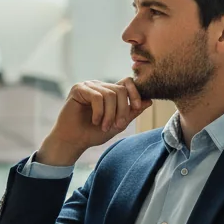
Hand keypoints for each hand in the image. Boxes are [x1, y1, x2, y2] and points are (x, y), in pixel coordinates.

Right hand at [37, 78, 151, 164]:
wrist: (74, 141)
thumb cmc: (93, 133)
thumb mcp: (117, 124)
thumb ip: (131, 112)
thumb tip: (149, 101)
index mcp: (109, 92)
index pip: (127, 82)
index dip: (135, 93)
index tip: (137, 107)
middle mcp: (100, 86)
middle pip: (120, 89)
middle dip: (122, 109)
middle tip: (118, 125)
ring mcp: (89, 86)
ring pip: (110, 94)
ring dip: (110, 114)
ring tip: (104, 127)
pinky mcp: (78, 89)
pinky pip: (97, 97)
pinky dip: (99, 112)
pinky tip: (95, 121)